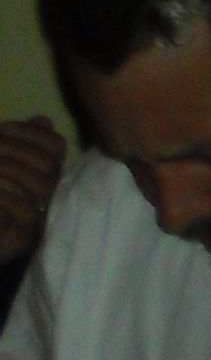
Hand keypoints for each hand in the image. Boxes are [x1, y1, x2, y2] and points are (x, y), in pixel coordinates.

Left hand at [0, 116, 59, 270]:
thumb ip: (14, 144)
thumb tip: (43, 121)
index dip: (33, 133)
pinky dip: (7, 196)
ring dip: (11, 169)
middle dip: (17, 149)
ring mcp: (39, 216)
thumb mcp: (0, 165)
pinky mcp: (28, 238)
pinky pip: (27, 211)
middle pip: (49, 163)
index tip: (3, 128)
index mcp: (39, 173)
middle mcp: (46, 193)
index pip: (55, 146)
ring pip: (43, 184)